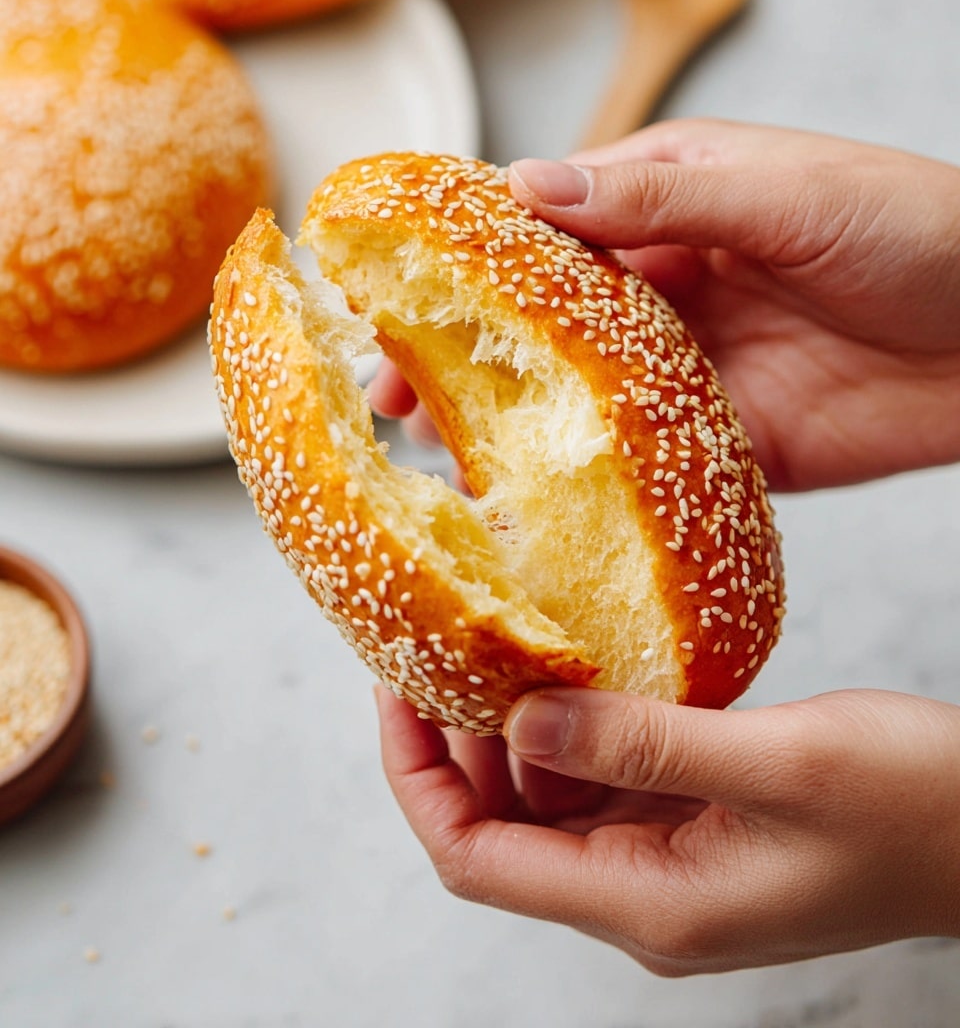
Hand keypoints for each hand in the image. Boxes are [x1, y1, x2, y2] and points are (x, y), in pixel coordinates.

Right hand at [370, 121, 959, 490]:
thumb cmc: (915, 230)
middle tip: (392, 400)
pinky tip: (530, 506)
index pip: (542, 229)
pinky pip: (640, 466)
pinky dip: (587, 485)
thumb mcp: (784, 194)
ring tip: (434, 462)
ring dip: (509, 428)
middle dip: (464, 358)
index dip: (462, 263)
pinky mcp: (724, 442)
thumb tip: (531, 186)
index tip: (390, 297)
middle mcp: (666, 288)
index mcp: (668, 203)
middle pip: (540, 325)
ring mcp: (689, 370)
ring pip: (574, 401)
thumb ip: (663, 195)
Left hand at [376, 684, 959, 974]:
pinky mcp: (693, 825)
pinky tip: (576, 667)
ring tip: (499, 640)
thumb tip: (521, 720)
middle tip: (441, 642)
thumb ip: (644, 744)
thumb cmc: (913, 809)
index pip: (475, 859)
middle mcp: (642, 894)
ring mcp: (666, 862)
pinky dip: (571, 727)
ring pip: (543, 801)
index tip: (397, 687)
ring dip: (512, 728)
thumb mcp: (780, 763)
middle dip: (454, 741)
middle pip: (496, 828)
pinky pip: (600, 780)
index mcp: (650, 902)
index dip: (417, 775)